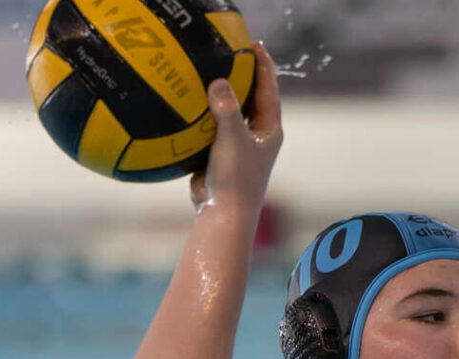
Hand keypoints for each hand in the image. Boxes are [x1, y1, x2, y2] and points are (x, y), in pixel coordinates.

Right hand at [190, 41, 282, 215]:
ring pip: (232, 112)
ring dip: (222, 94)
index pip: (269, 89)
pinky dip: (204, 113)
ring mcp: (239, 144)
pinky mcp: (221, 153)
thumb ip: (227, 110)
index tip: (254, 44)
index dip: (263, 65)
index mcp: (269, 129)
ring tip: (209, 70)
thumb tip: (219, 82)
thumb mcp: (232, 140)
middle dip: (243, 75)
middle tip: (230, 50)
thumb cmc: (235, 179)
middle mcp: (258, 135)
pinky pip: (213, 127)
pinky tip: (188, 102)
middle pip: (252, 97)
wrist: (223, 214)